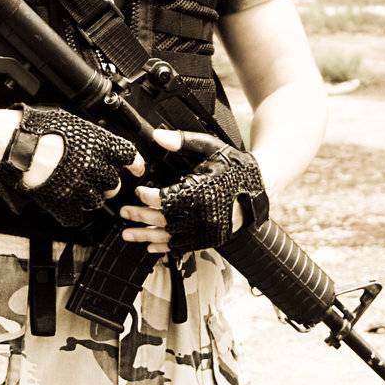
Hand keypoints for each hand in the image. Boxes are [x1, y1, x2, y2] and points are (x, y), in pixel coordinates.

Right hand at [0, 105, 144, 228]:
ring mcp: (78, 187)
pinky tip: (66, 203)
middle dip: (108, 182)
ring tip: (77, 189)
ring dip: (90, 196)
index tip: (135, 168)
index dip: (134, 164)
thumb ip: (91, 135)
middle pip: (114, 184)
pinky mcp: (61, 202)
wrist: (13, 142)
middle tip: (96, 178)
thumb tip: (100, 140)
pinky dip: (73, 212)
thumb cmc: (38, 127)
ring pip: (97, 201)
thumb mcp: (72, 122)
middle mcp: (93, 166)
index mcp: (99, 144)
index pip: (130, 157)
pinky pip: (76, 216)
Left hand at [119, 128, 265, 253]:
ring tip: (128, 235)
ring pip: (170, 237)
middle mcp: (202, 215)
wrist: (260, 186)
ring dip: (146, 236)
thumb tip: (158, 136)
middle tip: (124, 213)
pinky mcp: (210, 239)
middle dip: (140, 216)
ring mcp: (206, 231)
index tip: (138, 192)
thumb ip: (183, 142)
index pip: (165, 199)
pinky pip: (183, 247)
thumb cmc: (233, 165)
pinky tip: (151, 246)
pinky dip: (165, 247)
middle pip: (163, 220)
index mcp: (200, 192)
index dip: (147, 197)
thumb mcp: (210, 147)